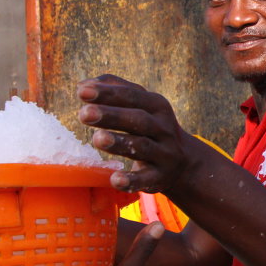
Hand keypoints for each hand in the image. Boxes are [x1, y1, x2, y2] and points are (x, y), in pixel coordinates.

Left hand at [77, 75, 195, 191]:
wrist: (184, 163)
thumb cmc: (151, 127)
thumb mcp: (143, 105)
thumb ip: (116, 90)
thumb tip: (83, 85)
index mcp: (156, 106)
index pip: (132, 96)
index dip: (108, 93)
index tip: (81, 92)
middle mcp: (162, 128)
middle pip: (138, 120)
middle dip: (111, 116)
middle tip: (84, 114)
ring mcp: (163, 154)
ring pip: (142, 147)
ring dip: (119, 143)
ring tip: (97, 139)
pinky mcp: (160, 177)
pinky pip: (146, 179)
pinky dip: (132, 180)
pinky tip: (115, 179)